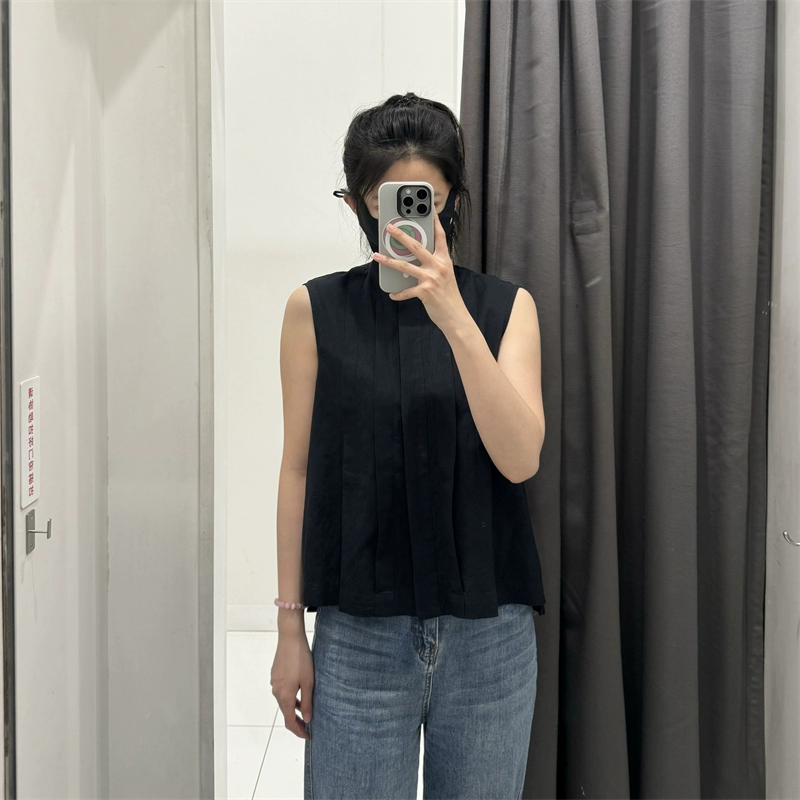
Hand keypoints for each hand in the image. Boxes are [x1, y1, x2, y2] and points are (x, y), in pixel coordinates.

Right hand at [271, 631, 314, 739]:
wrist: (290, 638)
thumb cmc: (301, 659)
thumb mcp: (308, 682)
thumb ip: (307, 702)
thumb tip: (307, 719)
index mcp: (285, 696)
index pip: (289, 721)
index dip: (298, 731)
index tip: (307, 736)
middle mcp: (276, 691)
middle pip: (285, 712)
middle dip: (296, 721)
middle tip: (308, 727)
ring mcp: (275, 682)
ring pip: (284, 701)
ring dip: (294, 709)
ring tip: (306, 711)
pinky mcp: (275, 675)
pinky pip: (283, 691)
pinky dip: (291, 697)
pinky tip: (300, 694)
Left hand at [373, 209, 468, 334]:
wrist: (455, 316)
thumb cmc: (449, 296)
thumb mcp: (445, 275)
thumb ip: (434, 264)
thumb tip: (417, 258)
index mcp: (444, 260)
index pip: (439, 236)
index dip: (434, 221)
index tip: (429, 208)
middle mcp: (438, 266)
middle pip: (416, 246)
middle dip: (401, 235)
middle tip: (390, 228)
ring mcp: (431, 278)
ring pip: (405, 265)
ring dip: (388, 260)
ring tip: (377, 256)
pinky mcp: (424, 291)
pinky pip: (406, 290)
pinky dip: (398, 293)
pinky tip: (393, 294)